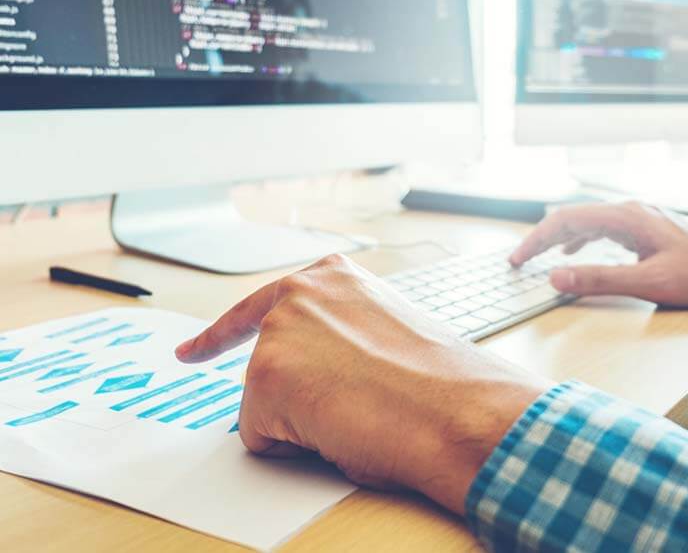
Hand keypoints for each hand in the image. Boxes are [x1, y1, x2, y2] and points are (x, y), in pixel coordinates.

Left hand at [175, 255, 551, 514]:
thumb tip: (325, 372)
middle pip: (266, 366)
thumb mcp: (387, 329)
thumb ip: (343, 332)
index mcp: (334, 276)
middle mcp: (298, 293)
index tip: (192, 350)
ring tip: (361, 414)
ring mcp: (276, 335)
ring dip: (305, 421)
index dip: (221, 336)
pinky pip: (265, 439)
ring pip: (268, 405)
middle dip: (292, 396)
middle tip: (345, 408)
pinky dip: (298, 449)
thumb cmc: (441, 380)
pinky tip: (342, 430)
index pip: (263, 305)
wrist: (456, 408)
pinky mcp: (263, 382)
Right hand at [509, 202, 687, 308]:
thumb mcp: (649, 283)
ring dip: (560, 238)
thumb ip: (600, 280)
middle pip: (573, 216)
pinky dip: (582, 239)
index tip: (515, 259)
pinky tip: (578, 252)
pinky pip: (604, 228)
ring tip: (539, 257)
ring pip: (588, 221)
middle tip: (518, 261)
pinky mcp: (649, 229)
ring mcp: (641, 218)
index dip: (535, 239)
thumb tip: (555, 278)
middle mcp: (631, 210)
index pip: (565, 219)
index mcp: (626, 217)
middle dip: (542, 238)